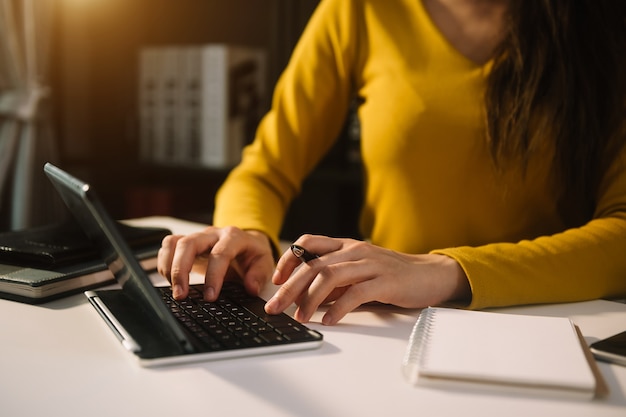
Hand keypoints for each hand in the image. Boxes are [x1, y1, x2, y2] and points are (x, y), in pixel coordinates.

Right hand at [157, 226, 274, 300]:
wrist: (247, 244)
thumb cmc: (253, 255)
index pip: (220, 253)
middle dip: (181, 270)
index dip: (214, 275)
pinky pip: (168, 246)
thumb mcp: (264, 264)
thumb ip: (259, 275)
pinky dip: (164, 264)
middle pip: (189, 243)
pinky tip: (170, 281)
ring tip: (175, 290)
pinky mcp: (186, 243)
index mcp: (234, 237)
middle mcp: (212, 234)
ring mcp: (197, 237)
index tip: (210, 297)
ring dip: (169, 267)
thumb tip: (250, 287)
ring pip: (174, 243)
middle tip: (181, 295)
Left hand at [264, 235, 470, 324]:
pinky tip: (329, 320)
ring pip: (330, 276)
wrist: (428, 274)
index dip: (288, 260)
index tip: (276, 280)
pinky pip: (356, 293)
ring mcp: (370, 264)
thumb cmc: (390, 275)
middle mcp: (354, 251)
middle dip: (289, 287)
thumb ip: (332, 282)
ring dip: (310, 299)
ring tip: (301, 316)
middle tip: (275, 307)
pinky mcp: (385, 281)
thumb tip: (303, 298)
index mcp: (344, 246)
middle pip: (313, 265)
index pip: (307, 244)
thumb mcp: (356, 272)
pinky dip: (339, 308)